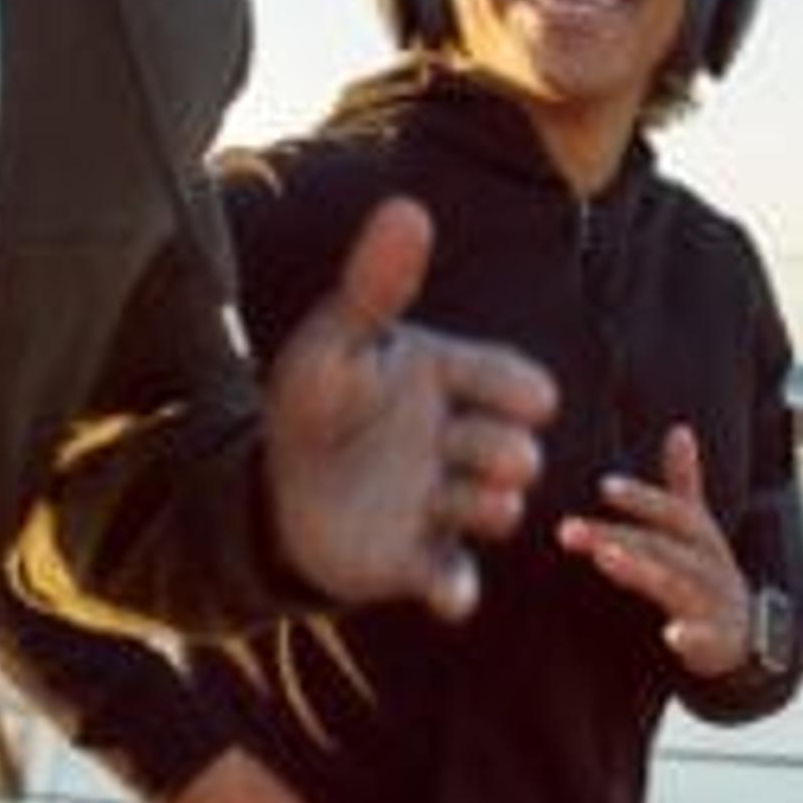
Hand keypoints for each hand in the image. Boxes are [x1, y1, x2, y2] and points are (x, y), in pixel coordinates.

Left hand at [263, 198, 556, 619]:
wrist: (271, 490)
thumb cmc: (313, 404)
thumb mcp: (333, 342)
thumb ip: (374, 285)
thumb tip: (408, 208)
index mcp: (450, 382)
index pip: (509, 380)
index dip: (518, 391)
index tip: (531, 399)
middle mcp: (460, 443)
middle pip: (513, 448)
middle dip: (508, 452)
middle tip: (492, 456)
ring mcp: (443, 504)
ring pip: (492, 509)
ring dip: (491, 507)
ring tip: (476, 501)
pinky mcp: (417, 559)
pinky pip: (450, 579)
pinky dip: (455, 589)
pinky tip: (451, 594)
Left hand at [560, 423, 753, 679]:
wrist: (750, 634)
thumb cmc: (709, 575)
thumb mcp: (699, 528)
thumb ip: (685, 482)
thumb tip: (680, 428)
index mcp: (700, 536)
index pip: (671, 512)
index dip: (641, 498)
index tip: (604, 486)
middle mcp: (707, 563)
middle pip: (660, 545)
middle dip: (616, 535)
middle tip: (568, 531)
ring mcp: (713, 601)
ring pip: (676, 584)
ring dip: (641, 570)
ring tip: (604, 557)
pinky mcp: (716, 641)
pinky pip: (704, 638)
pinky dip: (690, 637)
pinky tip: (671, 635)